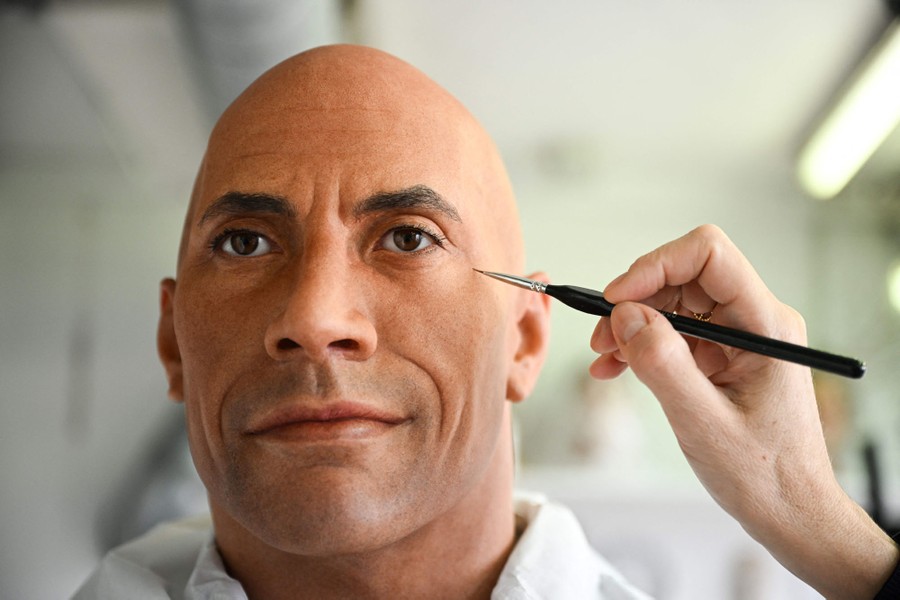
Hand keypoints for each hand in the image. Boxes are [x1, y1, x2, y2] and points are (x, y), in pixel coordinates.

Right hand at [589, 225, 896, 599]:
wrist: (790, 513)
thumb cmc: (765, 475)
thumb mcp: (704, 422)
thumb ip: (663, 364)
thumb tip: (625, 316)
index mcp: (766, 325)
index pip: (709, 255)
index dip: (656, 266)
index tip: (617, 299)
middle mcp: (754, 321)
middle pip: (684, 276)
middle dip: (636, 299)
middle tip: (602, 336)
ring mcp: (738, 339)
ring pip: (673, 303)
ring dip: (632, 323)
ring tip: (605, 358)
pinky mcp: (722, 357)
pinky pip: (673, 333)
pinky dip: (640, 345)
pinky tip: (615, 368)